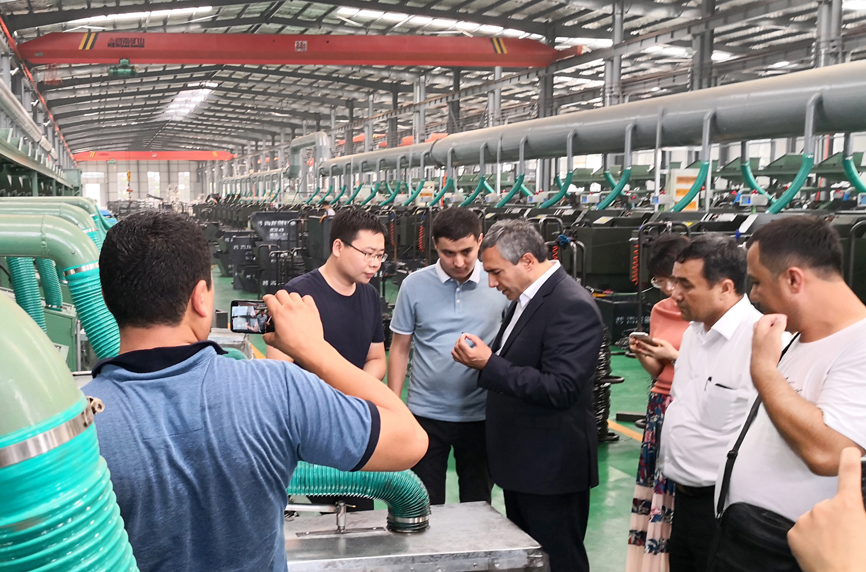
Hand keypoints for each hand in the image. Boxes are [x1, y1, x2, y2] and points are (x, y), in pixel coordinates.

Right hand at [262, 290, 326, 365]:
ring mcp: (302, 307)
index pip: (269, 298)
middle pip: (281, 293)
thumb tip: (266, 335)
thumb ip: (267, 336)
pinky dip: (304, 300)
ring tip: (290, 306)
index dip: (266, 298)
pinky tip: (302, 306)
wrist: (310, 348)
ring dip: (290, 298)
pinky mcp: (312, 309)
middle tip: (278, 304)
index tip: (267, 300)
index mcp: (279, 313)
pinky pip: (307, 298)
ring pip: (293, 294)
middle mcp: (290, 307)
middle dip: (277, 297)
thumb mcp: (274, 342)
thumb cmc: (294, 345)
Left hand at [451, 333, 492, 369]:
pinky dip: (455, 352)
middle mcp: (465, 358)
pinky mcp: (463, 363)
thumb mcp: (481, 343)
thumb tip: (467, 335)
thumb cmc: (485, 354)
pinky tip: (459, 350)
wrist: (488, 363)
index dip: (462, 337)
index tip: (465, 335)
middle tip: (463, 338)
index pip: (461, 343)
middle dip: (459, 340)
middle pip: (456, 347)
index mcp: (470, 353)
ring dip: (456, 346)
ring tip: (460, 343)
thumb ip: (473, 337)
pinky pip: (455, 357)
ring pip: (453, 352)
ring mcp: (463, 361)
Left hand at [634, 337, 677, 362]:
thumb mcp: (664, 343)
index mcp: (655, 350)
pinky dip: (644, 352)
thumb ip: (658, 341)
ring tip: (637, 347)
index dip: (641, 343)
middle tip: (634, 344)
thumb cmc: (670, 349)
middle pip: (643, 351)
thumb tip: (652, 339)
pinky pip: (647, 354)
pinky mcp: (655, 357)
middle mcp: (653, 354)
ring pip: (645, 353)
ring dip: (640, 350)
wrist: (673, 356)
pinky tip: (643, 350)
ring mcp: (653, 356)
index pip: (646, 346)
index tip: (637, 340)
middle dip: (638, 347)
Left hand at [751, 314, 786, 380]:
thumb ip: (778, 325)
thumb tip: (781, 318)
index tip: (784, 317)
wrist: (763, 367)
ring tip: (780, 329)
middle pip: (763, 323)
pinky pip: (765, 338)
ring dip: (772, 328)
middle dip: (772, 320)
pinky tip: (776, 339)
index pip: (766, 317)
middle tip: (781, 321)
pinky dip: (771, 335)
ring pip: (764, 331)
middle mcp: (757, 335)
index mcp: (759, 329)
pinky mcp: (761, 348)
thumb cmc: (767, 353)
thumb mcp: (775, 335)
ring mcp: (758, 342)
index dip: (775, 316)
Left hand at [788, 447, 865, 571]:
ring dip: (823, 529)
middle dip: (838, 518)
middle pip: (832, 506)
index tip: (849, 451)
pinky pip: (803, 531)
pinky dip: (810, 539)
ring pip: (816, 519)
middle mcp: (824, 507)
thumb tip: (856, 509)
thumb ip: (860, 512)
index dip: (849, 461)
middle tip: (847, 539)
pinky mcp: (793, 532)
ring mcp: (806, 519)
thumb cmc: (861, 560)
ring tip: (834, 549)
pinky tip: (820, 552)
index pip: (849, 475)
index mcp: (849, 505)